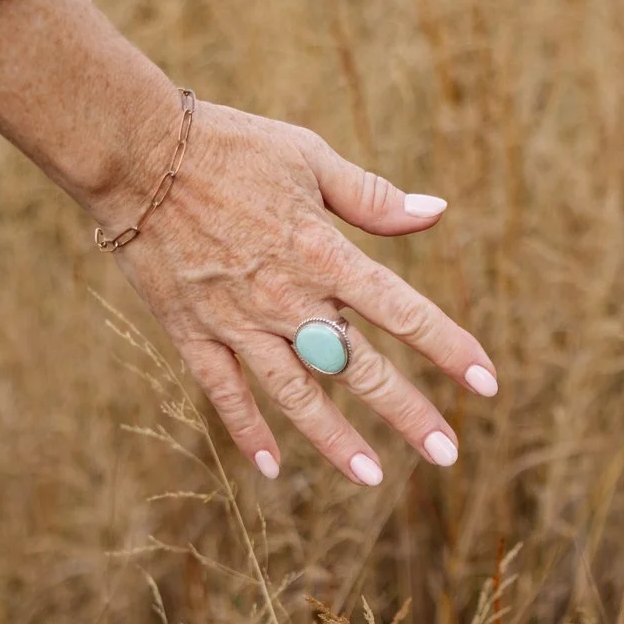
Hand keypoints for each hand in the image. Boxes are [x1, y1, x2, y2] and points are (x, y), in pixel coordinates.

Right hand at [104, 102, 496, 484]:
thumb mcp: (310, 157)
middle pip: (357, 367)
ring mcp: (237, 321)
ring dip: (335, 439)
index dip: (449, 348)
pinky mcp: (192, 332)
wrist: (134, 152)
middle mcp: (286, 298)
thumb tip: (437, 211)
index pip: (403, 311)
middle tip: (448, 454)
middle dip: (407, 413)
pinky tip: (273, 468)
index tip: (488, 384)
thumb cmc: (230, 145)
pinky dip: (248, 431)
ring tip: (372, 478)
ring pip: (295, 394)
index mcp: (323, 252)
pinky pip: (224, 393)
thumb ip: (373, 197)